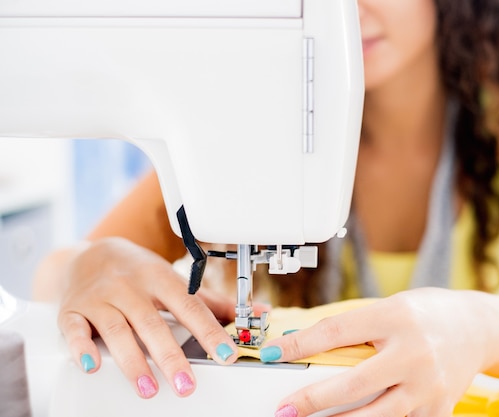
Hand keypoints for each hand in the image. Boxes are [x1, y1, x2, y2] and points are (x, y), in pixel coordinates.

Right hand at [57, 237, 238, 397]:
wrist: (90, 254)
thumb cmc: (139, 272)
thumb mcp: (174, 281)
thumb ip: (213, 302)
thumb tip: (260, 312)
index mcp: (161, 279)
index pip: (190, 307)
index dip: (209, 331)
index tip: (226, 355)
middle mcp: (131, 288)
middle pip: (152, 323)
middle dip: (170, 356)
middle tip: (186, 385)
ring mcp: (101, 299)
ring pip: (117, 330)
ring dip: (132, 361)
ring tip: (148, 388)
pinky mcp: (73, 311)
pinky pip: (75, 330)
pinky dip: (82, 348)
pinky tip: (92, 366)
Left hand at [261, 288, 488, 416]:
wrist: (478, 328)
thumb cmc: (428, 313)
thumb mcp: (391, 307)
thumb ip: (355, 327)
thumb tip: (307, 345)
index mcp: (395, 317)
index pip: (336, 331)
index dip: (299, 345)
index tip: (273, 354)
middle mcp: (413, 352)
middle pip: (352, 384)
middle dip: (312, 401)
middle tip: (285, 409)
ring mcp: (428, 384)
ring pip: (374, 415)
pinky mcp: (439, 408)